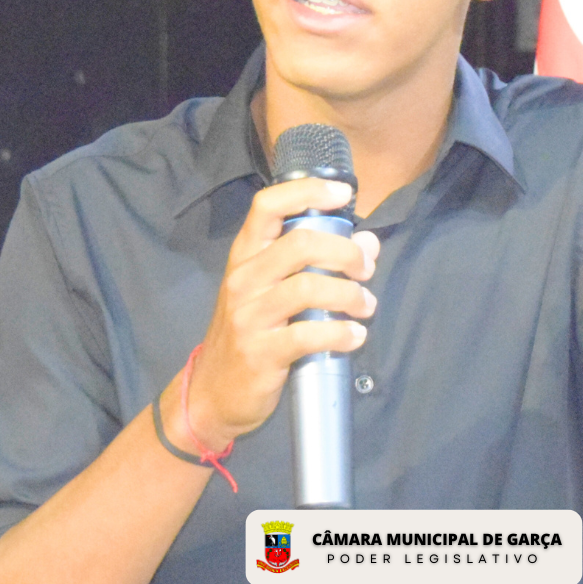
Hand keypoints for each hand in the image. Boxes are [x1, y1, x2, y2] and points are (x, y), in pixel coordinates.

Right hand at [169, 177, 378, 452]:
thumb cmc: (251, 333)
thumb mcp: (276, 292)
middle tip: (366, 270)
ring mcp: (249, 315)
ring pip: (308, 287)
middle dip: (345, 253)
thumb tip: (368, 243)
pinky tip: (355, 337)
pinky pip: (308, 335)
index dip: (308, 190)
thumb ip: (320, 263)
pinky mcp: (260, 352)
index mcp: (245, 255)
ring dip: (349, 295)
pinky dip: (340, 333)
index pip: (267, 205)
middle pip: (299, 243)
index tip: (343, 194)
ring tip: (365, 307)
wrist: (214, 392)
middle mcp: (244, 278)